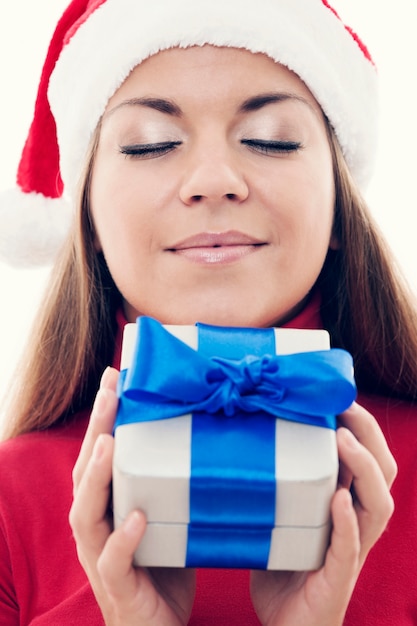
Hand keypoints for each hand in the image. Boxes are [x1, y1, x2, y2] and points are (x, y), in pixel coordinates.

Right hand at [69, 367, 195, 625]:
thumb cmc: (165, 565)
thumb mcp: (169, 515)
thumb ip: (175, 482)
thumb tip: (212, 433)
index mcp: (108, 506)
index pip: (99, 453)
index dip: (102, 416)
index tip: (115, 376)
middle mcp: (97, 528)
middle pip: (86, 472)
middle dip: (96, 429)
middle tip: (110, 390)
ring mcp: (102, 558)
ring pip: (86, 514)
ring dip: (97, 476)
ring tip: (110, 443)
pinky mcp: (119, 589)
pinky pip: (113, 562)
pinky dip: (122, 539)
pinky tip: (137, 517)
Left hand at [250, 402, 396, 625]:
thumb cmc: (280, 566)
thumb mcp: (281, 515)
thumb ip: (276, 483)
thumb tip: (246, 436)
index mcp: (344, 507)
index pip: (367, 461)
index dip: (362, 428)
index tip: (340, 396)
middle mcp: (355, 525)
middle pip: (383, 475)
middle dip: (370, 436)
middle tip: (347, 406)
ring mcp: (350, 552)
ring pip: (378, 506)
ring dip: (363, 468)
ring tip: (343, 439)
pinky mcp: (336, 579)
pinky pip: (350, 547)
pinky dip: (347, 521)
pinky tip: (339, 499)